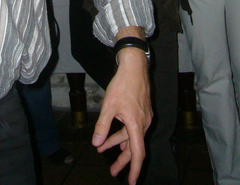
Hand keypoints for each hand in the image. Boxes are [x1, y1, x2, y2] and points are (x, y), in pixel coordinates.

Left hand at [92, 35, 151, 184]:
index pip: (137, 153)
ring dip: (119, 145)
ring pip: (132, 137)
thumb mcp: (108, 106)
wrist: (134, 67)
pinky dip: (122, 134)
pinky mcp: (142, 111)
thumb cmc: (122, 84)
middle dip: (123, 161)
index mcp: (136, 124)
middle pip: (134, 148)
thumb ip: (102, 126)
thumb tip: (96, 143)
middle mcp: (143, 123)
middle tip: (113, 172)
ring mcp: (144, 117)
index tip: (132, 182)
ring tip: (103, 150)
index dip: (134, 169)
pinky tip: (111, 136)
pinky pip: (132, 128)